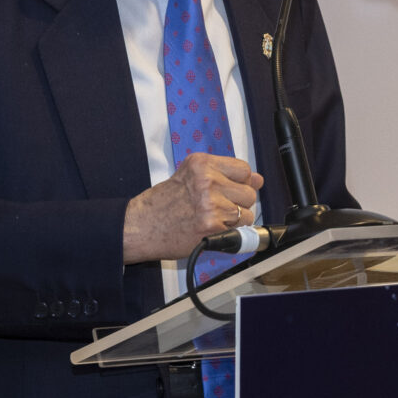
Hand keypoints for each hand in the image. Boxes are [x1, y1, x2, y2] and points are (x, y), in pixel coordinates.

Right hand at [124, 151, 263, 263]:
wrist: (139, 227)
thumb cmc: (161, 204)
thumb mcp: (187, 177)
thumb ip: (221, 175)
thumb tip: (257, 179)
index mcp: (201, 164)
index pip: (243, 169)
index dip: (242, 182)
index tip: (234, 189)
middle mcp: (207, 180)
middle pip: (249, 191)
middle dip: (239, 202)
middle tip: (219, 208)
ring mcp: (210, 204)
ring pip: (247, 211)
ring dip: (236, 219)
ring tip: (214, 219)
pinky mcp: (212, 226)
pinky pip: (240, 229)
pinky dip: (232, 232)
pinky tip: (213, 230)